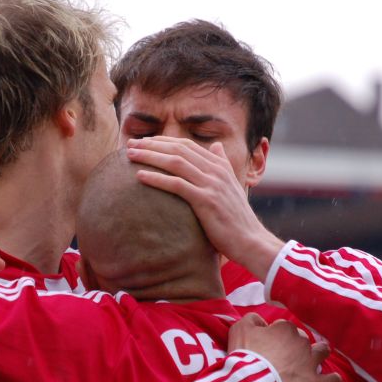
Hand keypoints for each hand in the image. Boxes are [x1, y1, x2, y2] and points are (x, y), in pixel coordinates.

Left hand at [126, 136, 282, 278]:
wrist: (250, 241)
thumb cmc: (237, 219)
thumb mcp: (231, 186)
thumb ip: (222, 165)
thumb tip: (217, 146)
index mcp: (220, 166)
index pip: (187, 145)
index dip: (164, 141)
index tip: (144, 142)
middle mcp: (216, 171)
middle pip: (178, 150)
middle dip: (152, 145)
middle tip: (131, 145)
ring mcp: (211, 184)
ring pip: (175, 162)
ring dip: (150, 157)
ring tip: (130, 156)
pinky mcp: (206, 200)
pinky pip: (177, 184)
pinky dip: (157, 178)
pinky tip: (140, 177)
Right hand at [228, 313, 341, 381]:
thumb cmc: (245, 355)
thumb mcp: (240, 328)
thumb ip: (252, 319)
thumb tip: (261, 322)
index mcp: (285, 328)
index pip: (284, 327)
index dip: (275, 336)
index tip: (267, 347)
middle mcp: (301, 342)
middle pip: (302, 340)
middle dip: (295, 346)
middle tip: (283, 358)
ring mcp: (310, 362)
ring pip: (323, 352)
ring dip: (318, 355)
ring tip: (310, 363)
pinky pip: (332, 380)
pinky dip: (332, 380)